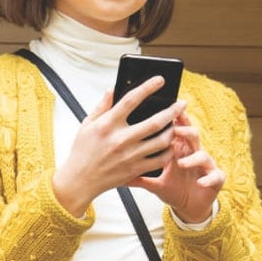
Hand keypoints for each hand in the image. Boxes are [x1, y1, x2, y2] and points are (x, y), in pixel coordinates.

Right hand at [51, 75, 183, 216]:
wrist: (80, 181)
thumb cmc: (82, 151)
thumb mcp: (87, 124)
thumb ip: (102, 106)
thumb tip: (112, 89)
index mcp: (108, 125)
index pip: (131, 100)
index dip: (148, 87)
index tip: (160, 80)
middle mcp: (121, 139)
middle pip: (155, 122)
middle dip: (172, 111)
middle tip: (182, 103)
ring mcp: (130, 156)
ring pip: (161, 141)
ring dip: (172, 131)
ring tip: (176, 124)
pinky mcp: (135, 169)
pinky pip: (159, 160)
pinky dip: (168, 151)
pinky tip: (170, 145)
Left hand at [131, 107, 224, 223]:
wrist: (190, 207)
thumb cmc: (173, 189)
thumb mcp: (154, 182)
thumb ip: (138, 175)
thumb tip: (117, 172)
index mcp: (179, 151)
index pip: (177, 131)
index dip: (173, 121)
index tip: (162, 113)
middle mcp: (193, 154)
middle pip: (192, 135)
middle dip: (186, 130)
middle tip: (176, 129)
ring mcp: (205, 166)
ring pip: (203, 155)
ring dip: (193, 158)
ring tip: (181, 163)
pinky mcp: (215, 179)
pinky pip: (216, 176)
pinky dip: (209, 178)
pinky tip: (201, 182)